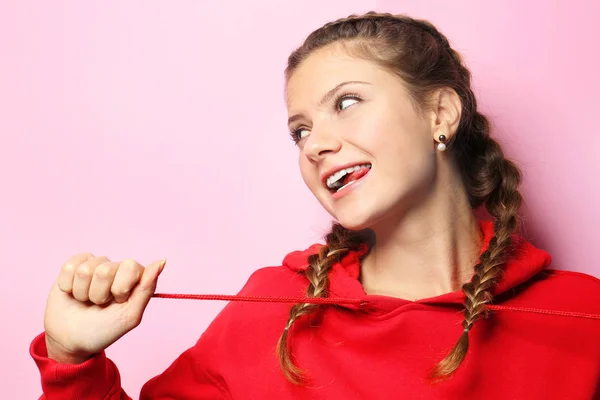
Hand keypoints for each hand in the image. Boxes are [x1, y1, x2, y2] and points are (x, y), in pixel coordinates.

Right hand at [43, 253, 165, 363]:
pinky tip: (72, 294)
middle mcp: (116, 268)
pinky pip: (70, 266)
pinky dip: (67, 286)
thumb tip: (161, 261)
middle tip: (99, 305)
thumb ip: (146, 288)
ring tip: (86, 302)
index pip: (130, 266)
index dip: (120, 288)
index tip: (118, 302)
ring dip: (83, 292)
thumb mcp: (129, 316)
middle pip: (105, 269)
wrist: (71, 341)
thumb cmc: (103, 330)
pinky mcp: (73, 266)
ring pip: (85, 270)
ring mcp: (95, 266)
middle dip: (99, 293)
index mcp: (134, 278)